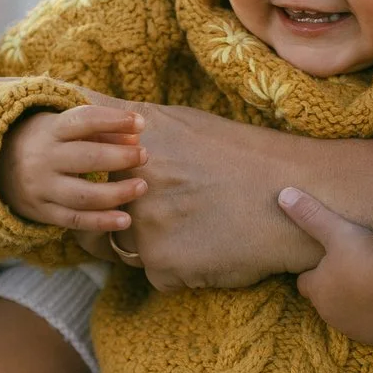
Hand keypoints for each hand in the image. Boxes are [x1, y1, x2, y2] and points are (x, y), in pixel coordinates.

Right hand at [0, 102, 147, 232]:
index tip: (140, 123)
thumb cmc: (44, 140)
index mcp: (49, 130)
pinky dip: (102, 222)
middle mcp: (43, 159)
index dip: (114, 120)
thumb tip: (135, 136)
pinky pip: (76, 220)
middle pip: (87, 159)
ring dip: (117, 193)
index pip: (85, 121)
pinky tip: (126, 220)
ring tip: (142, 186)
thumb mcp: (62, 126)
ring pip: (84, 195)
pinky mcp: (43, 212)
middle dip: (120, 157)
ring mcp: (42, 188)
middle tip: (144, 155)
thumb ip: (99, 129)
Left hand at [97, 102, 372, 292]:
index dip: (96, 187)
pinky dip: (183, 269)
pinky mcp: (162, 266)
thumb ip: (125, 117)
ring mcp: (144, 228)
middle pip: (97, 220)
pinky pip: (159, 277)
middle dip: (121, 223)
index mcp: (130, 147)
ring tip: (198, 227)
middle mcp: (129, 184)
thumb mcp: (181, 120)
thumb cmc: (243, 154)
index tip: (125, 188)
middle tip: (173, 214)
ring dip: (154, 247)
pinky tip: (214, 246)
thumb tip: (77, 95)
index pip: (82, 175)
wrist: (295, 194)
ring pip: (128, 251)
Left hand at [278, 188, 372, 345]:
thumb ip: (310, 215)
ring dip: (354, 305)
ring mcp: (352, 328)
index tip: (330, 261)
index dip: (316, 273)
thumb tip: (282, 194)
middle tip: (355, 270)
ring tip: (372, 285)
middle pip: (326, 301)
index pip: (306, 283)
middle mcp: (329, 313)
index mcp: (316, 289)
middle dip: (335, 290)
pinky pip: (370, 328)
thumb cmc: (365, 255)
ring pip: (346, 316)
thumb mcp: (336, 231)